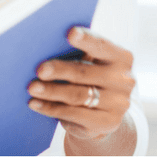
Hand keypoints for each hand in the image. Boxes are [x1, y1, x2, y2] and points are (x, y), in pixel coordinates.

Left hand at [26, 26, 135, 145]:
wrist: (103, 113)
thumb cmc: (89, 75)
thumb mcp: (89, 62)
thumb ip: (76, 52)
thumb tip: (43, 45)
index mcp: (121, 57)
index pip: (101, 45)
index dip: (86, 39)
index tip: (70, 33)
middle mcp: (124, 80)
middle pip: (85, 72)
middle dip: (59, 70)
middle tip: (39, 69)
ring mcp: (119, 103)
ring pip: (77, 95)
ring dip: (51, 91)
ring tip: (32, 88)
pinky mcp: (108, 123)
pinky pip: (74, 114)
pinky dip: (51, 108)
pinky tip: (35, 103)